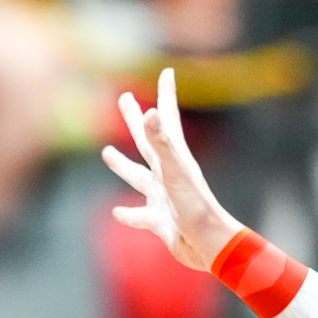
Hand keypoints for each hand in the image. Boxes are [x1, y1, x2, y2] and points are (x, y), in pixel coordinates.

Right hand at [102, 67, 243, 272]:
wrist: (210, 246)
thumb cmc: (196, 208)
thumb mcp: (176, 171)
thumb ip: (161, 143)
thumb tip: (149, 113)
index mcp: (174, 158)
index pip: (167, 119)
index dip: (166, 94)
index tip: (168, 71)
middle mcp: (167, 174)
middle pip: (147, 141)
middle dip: (136, 120)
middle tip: (124, 98)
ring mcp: (164, 197)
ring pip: (139, 177)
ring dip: (124, 166)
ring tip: (107, 153)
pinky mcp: (161, 222)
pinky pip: (140, 215)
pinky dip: (129, 214)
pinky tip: (118, 213)